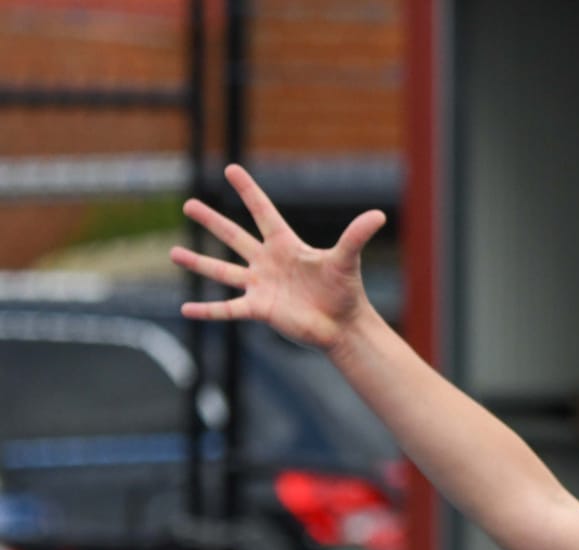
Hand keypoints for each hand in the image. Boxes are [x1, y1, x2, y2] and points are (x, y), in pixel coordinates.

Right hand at [170, 163, 385, 349]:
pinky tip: (185, 309)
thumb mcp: (347, 260)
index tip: (230, 169)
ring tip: (173, 253)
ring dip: (198, 263)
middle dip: (212, 221)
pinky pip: (227, 309)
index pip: (263, 212)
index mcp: (286, 245)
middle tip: (188, 203)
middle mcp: (268, 263)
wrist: (343, 326)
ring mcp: (260, 286)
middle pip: (234, 237)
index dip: (249, 191)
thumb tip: (379, 214)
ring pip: (223, 272)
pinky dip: (207, 311)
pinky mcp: (259, 310)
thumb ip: (356, 236)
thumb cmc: (345, 291)